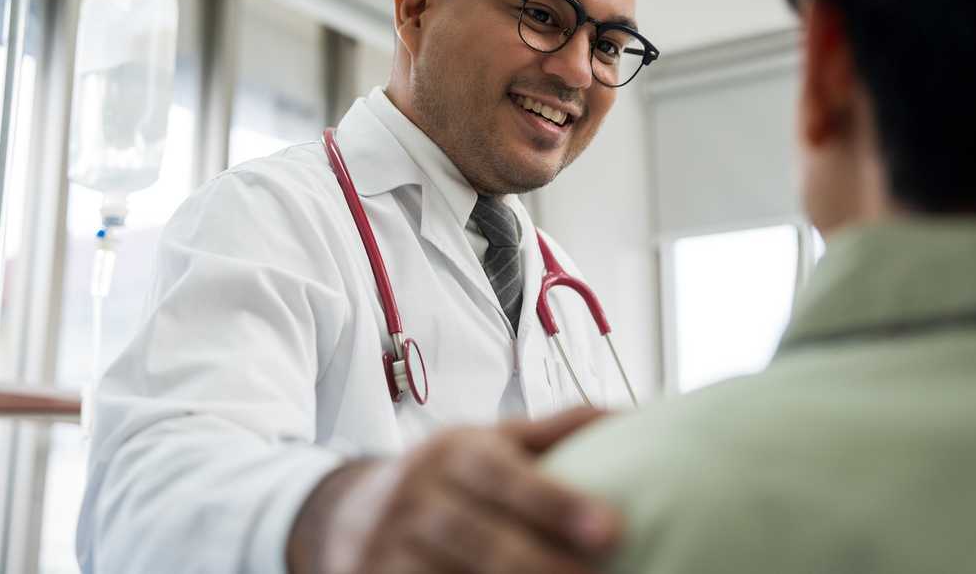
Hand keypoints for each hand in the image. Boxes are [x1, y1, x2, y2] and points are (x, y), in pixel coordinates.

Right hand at [287, 406, 619, 573]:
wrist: (346, 511)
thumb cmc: (445, 476)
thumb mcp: (489, 442)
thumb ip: (555, 432)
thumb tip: (629, 416)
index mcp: (452, 453)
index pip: (503, 475)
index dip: (555, 502)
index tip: (611, 528)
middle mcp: (415, 497)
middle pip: (475, 535)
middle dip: (534, 562)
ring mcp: (387, 549)